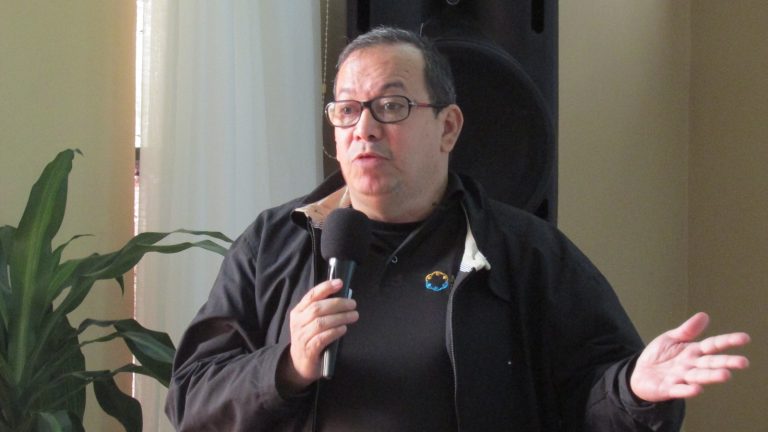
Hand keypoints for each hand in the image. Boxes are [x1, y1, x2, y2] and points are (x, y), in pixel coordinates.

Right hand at [277, 279, 358, 392]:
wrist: (299, 364)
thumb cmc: (310, 338)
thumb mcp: (310, 321)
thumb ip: (322, 310)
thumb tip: (343, 297)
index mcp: (298, 311)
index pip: (311, 295)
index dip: (326, 287)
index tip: (340, 283)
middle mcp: (297, 322)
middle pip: (317, 308)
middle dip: (338, 303)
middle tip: (353, 304)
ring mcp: (301, 336)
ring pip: (321, 322)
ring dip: (340, 317)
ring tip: (353, 316)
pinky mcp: (308, 349)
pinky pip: (322, 338)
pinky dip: (335, 332)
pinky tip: (344, 329)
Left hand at [630, 312, 749, 402]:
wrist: (639, 374)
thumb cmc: (659, 356)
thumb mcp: (671, 338)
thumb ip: (688, 330)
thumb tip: (704, 315)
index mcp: (693, 352)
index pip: (713, 345)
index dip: (728, 341)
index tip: (745, 338)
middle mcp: (691, 365)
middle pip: (710, 363)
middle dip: (726, 362)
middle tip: (743, 362)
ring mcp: (681, 378)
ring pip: (698, 377)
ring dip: (711, 376)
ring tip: (725, 375)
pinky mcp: (668, 389)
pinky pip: (678, 389)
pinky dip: (687, 390)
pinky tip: (696, 389)